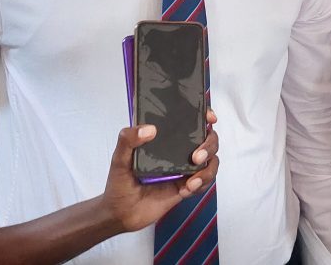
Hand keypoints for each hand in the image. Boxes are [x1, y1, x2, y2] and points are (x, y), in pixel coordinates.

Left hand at [102, 110, 219, 232]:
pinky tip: (186, 190)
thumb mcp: (119, 159)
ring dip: (207, 170)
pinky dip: (201, 185)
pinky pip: (204, 182)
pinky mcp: (186, 186)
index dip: (203, 117)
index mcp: (164, 139)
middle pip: (208, 140)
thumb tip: (148, 129)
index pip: (189, 122)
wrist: (121, 214)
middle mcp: (177, 151)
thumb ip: (128, 140)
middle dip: (209, 146)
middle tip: (196, 157)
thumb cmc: (119, 183)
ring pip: (210, 162)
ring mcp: (184, 168)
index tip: (209, 118)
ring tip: (192, 181)